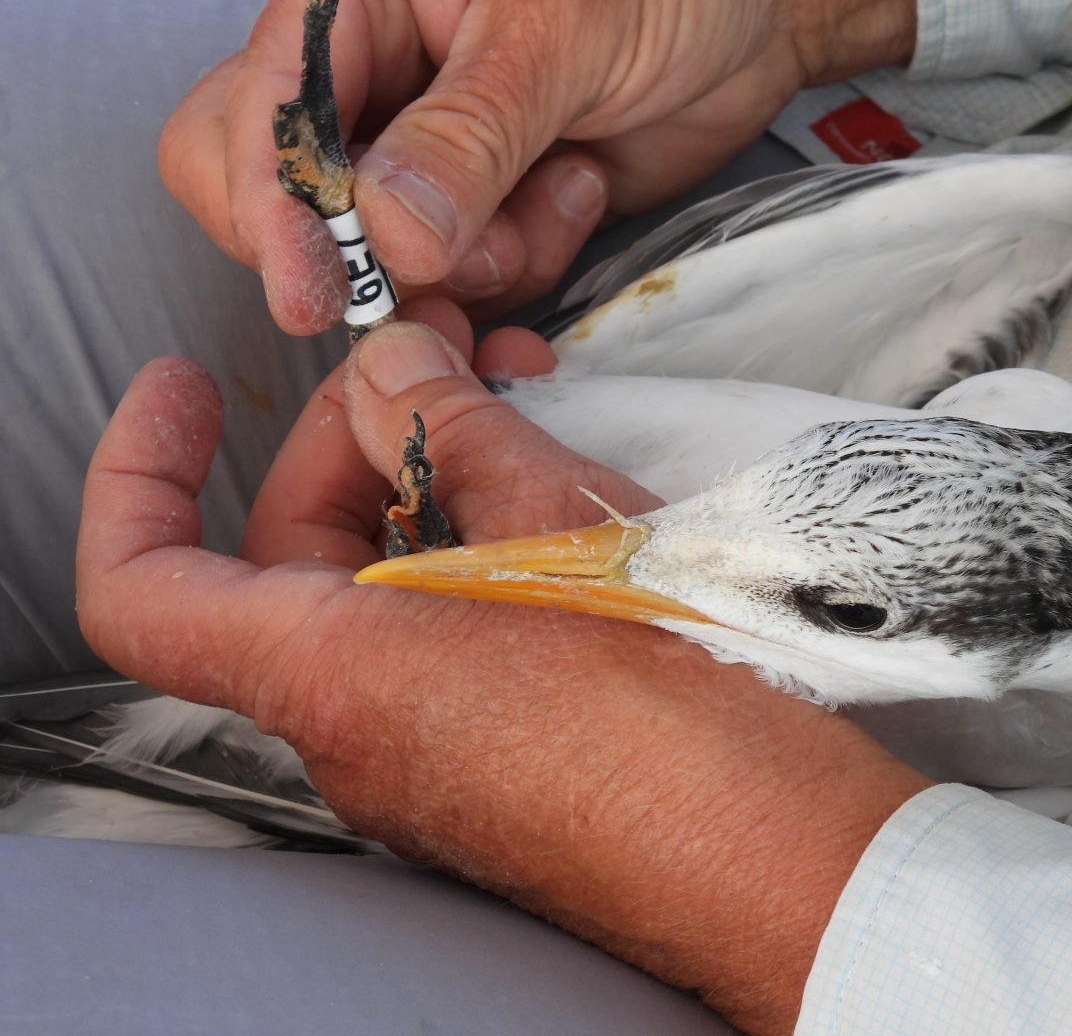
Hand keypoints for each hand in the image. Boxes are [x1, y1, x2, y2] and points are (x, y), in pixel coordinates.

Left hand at [76, 307, 929, 1033]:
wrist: (778, 858)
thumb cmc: (679, 709)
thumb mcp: (560, 524)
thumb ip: (455, 428)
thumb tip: (395, 367)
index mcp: (335, 675)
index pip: (147, 587)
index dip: (141, 473)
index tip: (191, 389)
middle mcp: (356, 730)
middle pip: (287, 562)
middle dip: (353, 440)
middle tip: (448, 365)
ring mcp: (423, 755)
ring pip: (378, 594)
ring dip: (433, 486)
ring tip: (530, 416)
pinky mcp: (492, 760)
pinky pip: (441, 637)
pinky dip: (473, 550)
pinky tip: (561, 500)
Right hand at [159, 0, 913, 332]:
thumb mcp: (558, 24)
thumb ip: (466, 137)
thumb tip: (385, 237)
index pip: (254, 109)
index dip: (271, 206)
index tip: (315, 289)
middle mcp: (371, 66)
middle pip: (283, 197)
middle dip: (363, 250)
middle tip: (448, 264)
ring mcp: (430, 145)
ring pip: (386, 256)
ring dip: (476, 255)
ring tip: (566, 177)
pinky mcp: (493, 202)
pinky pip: (469, 276)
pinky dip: (525, 261)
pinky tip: (583, 187)